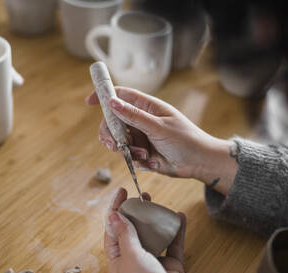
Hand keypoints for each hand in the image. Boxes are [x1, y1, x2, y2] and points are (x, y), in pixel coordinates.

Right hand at [86, 87, 237, 193]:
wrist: (199, 162)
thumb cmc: (186, 140)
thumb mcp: (159, 127)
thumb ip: (134, 116)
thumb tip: (112, 102)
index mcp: (147, 106)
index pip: (120, 95)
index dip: (104, 95)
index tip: (89, 102)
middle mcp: (141, 119)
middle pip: (112, 121)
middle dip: (110, 134)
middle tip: (115, 145)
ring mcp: (141, 136)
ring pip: (118, 140)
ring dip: (126, 150)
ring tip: (144, 156)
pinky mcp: (142, 152)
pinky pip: (128, 155)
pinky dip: (135, 160)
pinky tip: (152, 162)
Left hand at [104, 188, 193, 272]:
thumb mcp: (130, 257)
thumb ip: (125, 234)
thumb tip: (113, 215)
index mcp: (117, 258)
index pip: (114, 228)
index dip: (116, 208)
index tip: (122, 191)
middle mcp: (134, 258)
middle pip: (134, 229)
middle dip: (137, 211)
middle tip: (142, 195)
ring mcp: (153, 261)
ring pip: (154, 234)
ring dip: (155, 218)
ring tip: (157, 202)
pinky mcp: (170, 265)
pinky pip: (173, 243)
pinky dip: (176, 230)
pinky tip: (179, 217)